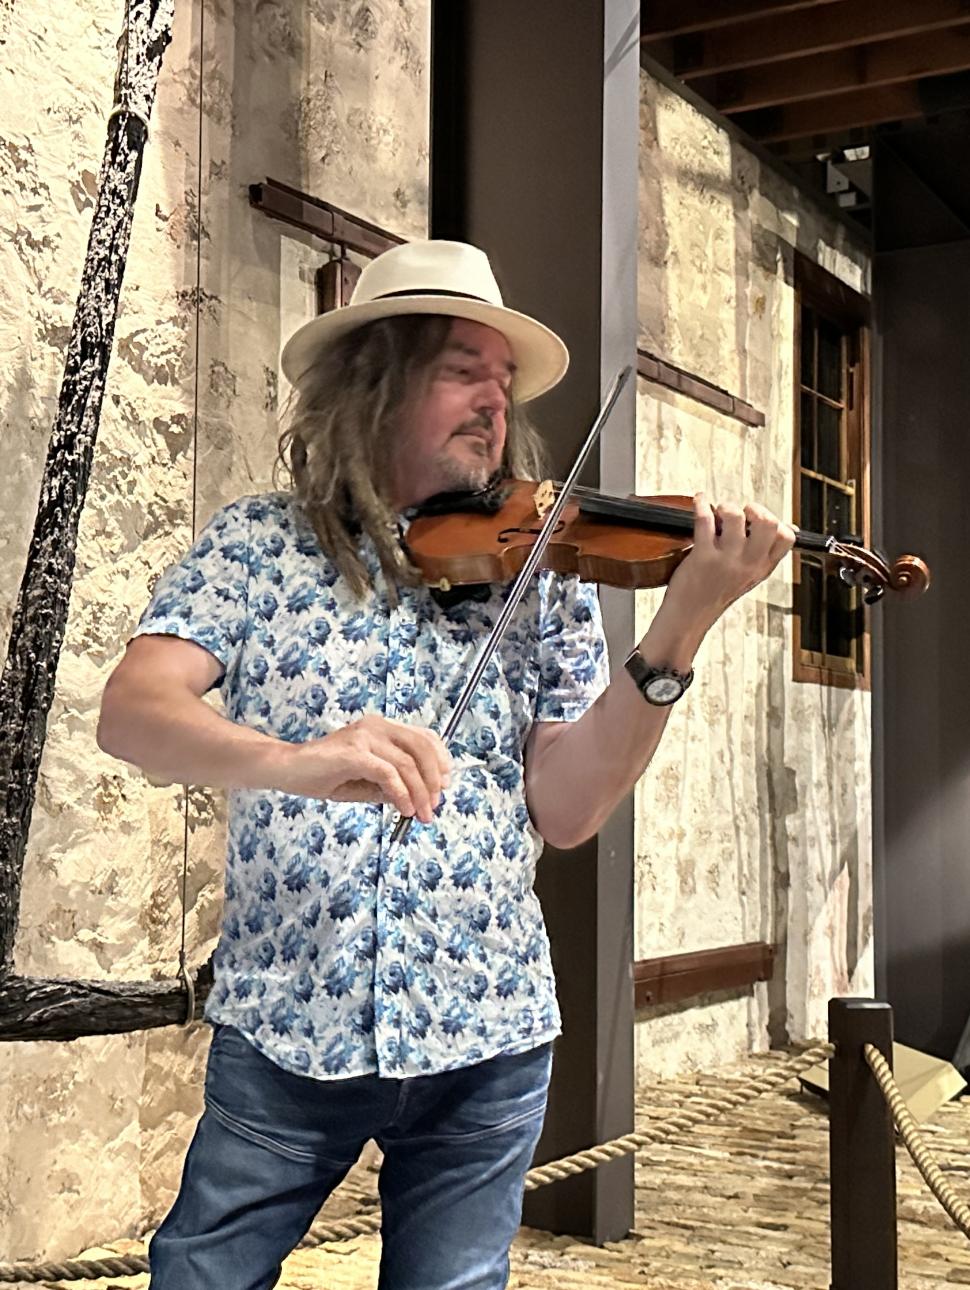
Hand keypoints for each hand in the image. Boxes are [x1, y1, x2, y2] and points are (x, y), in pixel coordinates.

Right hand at [274, 715, 451, 823]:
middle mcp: (376, 726)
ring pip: (408, 763)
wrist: (286, 769)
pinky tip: (403, 809)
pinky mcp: (354, 753)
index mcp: (381, 728)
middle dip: (434, 780)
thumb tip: (417, 798)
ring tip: (420, 815)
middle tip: (434, 807)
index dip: (440, 760)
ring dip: (420, 793)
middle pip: (422, 748)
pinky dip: (401, 794)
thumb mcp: (364, 781)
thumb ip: (390, 785)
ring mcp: (365, 737)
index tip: (445, 786)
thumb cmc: (322, 773)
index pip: (424, 737)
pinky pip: (388, 774)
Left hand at [664, 491, 795, 630]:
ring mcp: (726, 561)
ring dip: (726, 507)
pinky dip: (701, 503)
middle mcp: (748, 564)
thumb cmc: (716, 592)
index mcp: (762, 567)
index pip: (787, 537)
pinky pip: (705, 519)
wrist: (689, 617)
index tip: (759, 521)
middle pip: (768, 522)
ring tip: (719, 512)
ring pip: (735, 516)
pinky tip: (699, 500)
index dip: (776, 521)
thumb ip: (765, 553)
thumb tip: (790, 528)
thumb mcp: (750, 576)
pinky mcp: (703, 557)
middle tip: (742, 513)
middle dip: (755, 508)